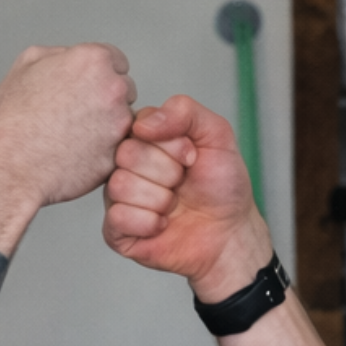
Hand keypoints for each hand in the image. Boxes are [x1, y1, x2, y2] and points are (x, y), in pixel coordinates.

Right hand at [0, 44, 137, 249]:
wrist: (8, 167)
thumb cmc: (11, 120)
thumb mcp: (25, 66)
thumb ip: (58, 54)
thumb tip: (69, 57)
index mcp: (92, 60)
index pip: (116, 61)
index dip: (97, 75)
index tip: (84, 88)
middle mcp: (113, 88)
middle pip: (124, 90)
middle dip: (105, 99)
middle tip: (73, 114)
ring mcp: (119, 124)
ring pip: (123, 121)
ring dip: (107, 126)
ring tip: (70, 136)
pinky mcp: (118, 154)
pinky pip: (117, 149)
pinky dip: (102, 152)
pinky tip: (74, 153)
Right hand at [102, 95, 272, 301]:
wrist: (230, 234)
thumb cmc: (222, 187)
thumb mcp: (216, 135)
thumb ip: (184, 111)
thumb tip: (144, 123)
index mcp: (145, 138)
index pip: (139, 126)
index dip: (172, 145)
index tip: (191, 157)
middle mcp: (127, 165)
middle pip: (127, 154)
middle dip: (168, 172)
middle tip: (182, 184)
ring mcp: (118, 197)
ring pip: (120, 185)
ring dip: (160, 199)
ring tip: (174, 205)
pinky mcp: (116, 230)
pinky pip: (117, 218)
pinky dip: (149, 223)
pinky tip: (162, 225)